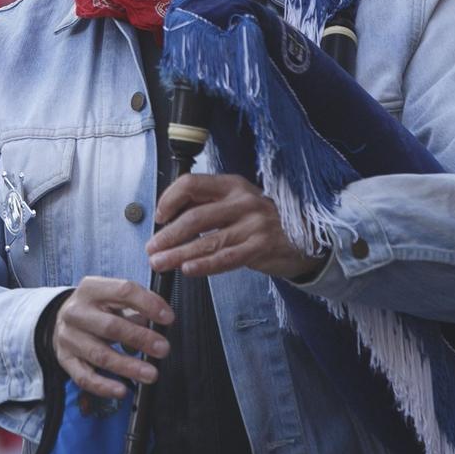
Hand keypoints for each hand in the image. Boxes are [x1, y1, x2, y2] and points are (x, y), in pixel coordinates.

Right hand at [51, 276, 174, 401]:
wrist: (62, 319)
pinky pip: (84, 377)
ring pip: (100, 355)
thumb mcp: (113, 298)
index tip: (168, 318)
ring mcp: (68, 337)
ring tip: (150, 374)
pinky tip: (121, 390)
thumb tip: (160, 322)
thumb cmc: (96, 308)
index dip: (148, 304)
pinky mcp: (65, 359)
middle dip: (140, 339)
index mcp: (92, 289)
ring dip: (128, 367)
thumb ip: (136, 307)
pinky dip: (104, 386)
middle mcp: (76, 312)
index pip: (123, 291)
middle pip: (111, 326)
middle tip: (163, 349)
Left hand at [145, 174, 324, 280]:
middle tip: (152, 248)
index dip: (170, 199)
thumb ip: (206, 206)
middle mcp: (243, 201)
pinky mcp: (261, 247)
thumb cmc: (260, 221)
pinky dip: (204, 265)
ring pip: (207, 241)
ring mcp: (254, 224)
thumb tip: (167, 219)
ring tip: (161, 262)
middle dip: (168, 235)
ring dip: (179, 253)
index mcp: (232, 185)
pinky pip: (226, 258)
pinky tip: (188, 269)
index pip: (192, 184)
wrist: (302, 238)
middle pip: (195, 216)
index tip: (159, 217)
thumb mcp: (235, 203)